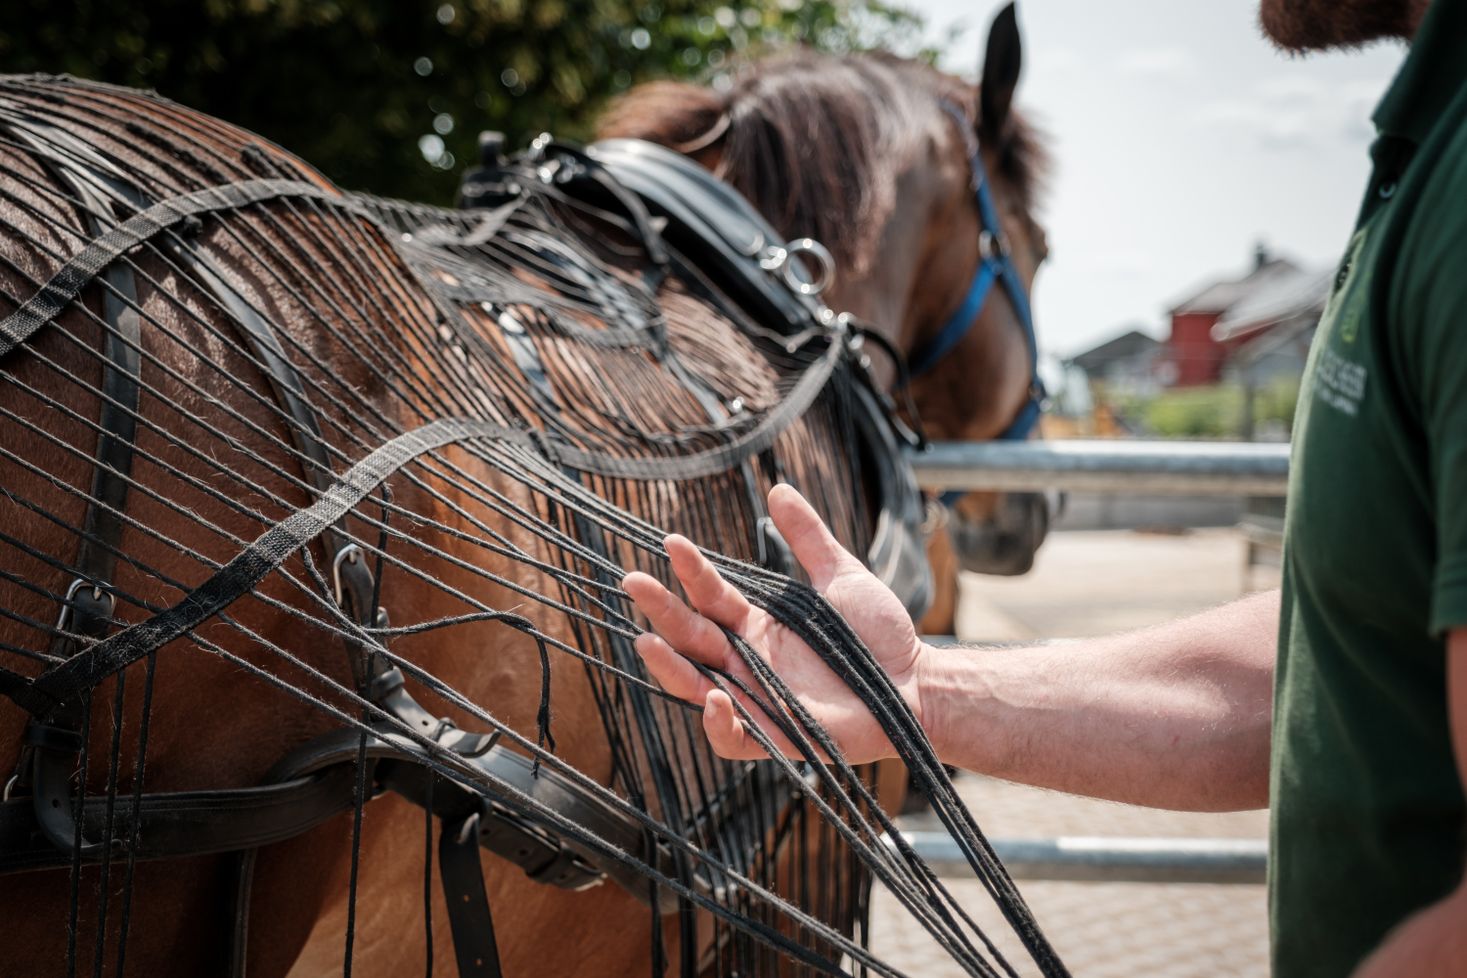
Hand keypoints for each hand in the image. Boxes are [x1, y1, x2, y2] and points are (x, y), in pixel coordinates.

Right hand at [621, 483, 927, 762]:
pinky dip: (719, 724)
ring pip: (697, 686)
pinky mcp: (779, 736)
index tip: (672, 542)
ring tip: (647, 641)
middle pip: (692, 636)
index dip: (691, 571)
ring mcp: (760, 700)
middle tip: (633, 580)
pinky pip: (735, 739)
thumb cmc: (879, 636)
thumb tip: (779, 490)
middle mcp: (749, 661)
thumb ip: (809, 537)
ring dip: (670, 666)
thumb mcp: (841, 576)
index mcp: (757, 626)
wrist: (919, 683)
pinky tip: (714, 698)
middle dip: (661, 610)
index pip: (711, 597)